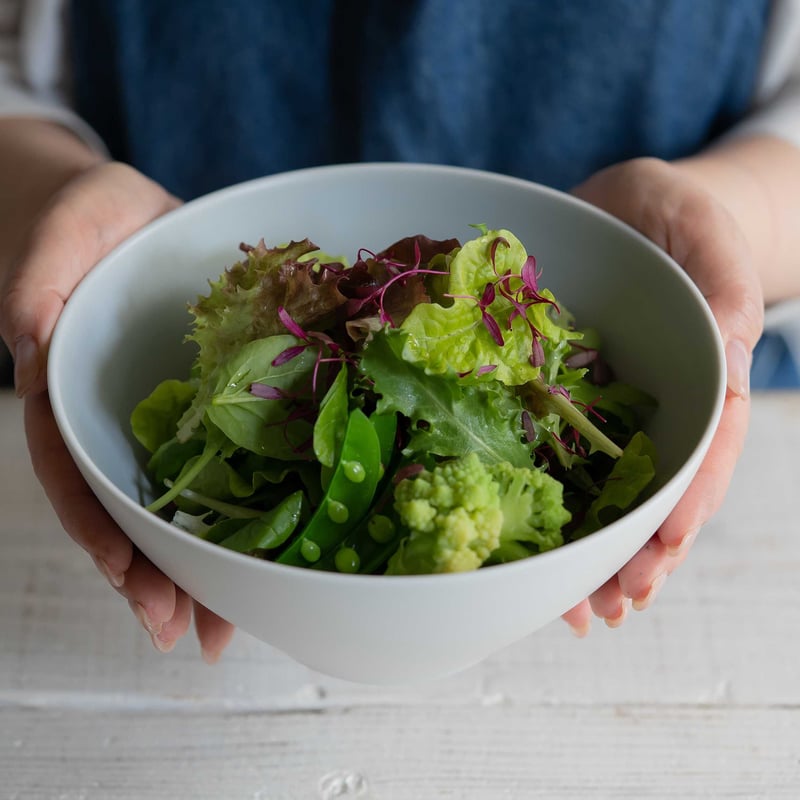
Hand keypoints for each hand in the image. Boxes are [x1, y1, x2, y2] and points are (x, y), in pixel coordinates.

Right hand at [1, 162, 234, 660]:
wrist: (136, 218)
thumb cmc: (89, 217)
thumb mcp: (65, 231)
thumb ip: (38, 278)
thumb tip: (24, 337)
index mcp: (72, 391)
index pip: (74, 473)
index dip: (97, 529)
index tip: (127, 580)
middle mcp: (118, 418)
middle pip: (128, 509)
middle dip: (154, 576)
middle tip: (189, 636)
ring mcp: (167, 419)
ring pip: (177, 504)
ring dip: (198, 567)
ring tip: (222, 631)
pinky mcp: (215, 407)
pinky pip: (226, 468)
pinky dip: (241, 515)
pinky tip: (265, 560)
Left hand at [561, 157, 762, 633]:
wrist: (628, 206)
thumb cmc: (678, 215)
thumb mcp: (705, 237)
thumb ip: (723, 290)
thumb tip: (732, 352)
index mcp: (705, 376)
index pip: (706, 450)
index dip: (688, 506)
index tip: (662, 554)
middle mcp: (660, 406)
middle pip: (659, 491)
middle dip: (639, 554)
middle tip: (614, 607)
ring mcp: (612, 410)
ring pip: (612, 492)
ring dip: (597, 553)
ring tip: (577, 610)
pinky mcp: (566, 400)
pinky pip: (560, 461)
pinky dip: (553, 508)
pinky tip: (537, 552)